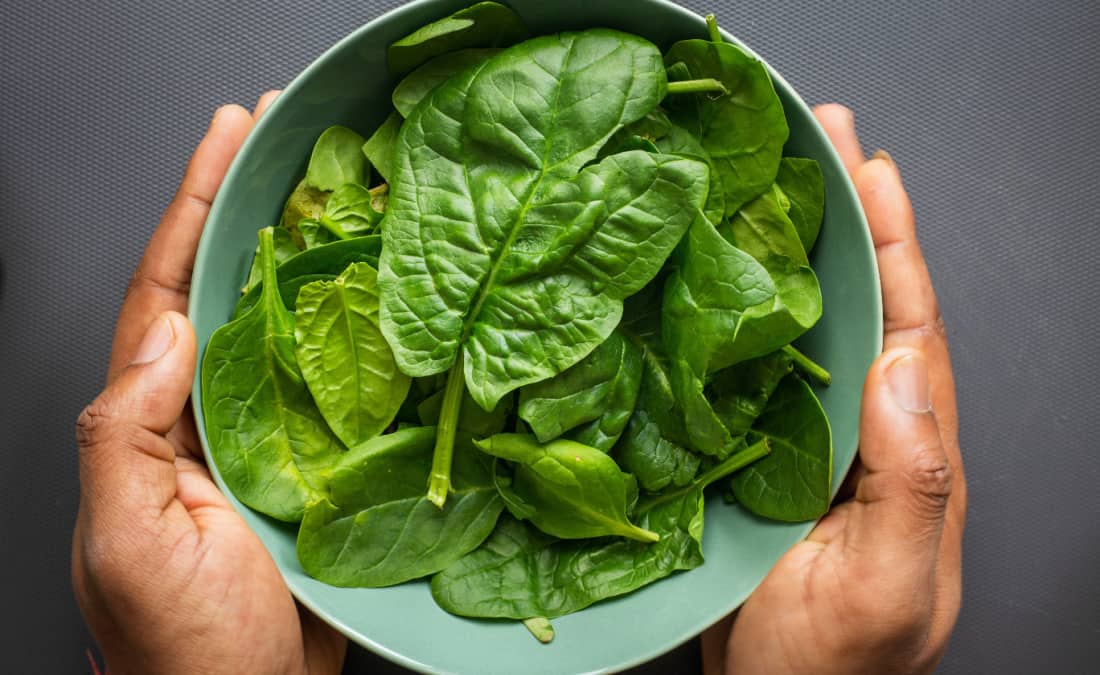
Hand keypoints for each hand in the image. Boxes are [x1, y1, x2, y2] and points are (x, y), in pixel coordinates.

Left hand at [71, 93, 346, 674]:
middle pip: (228, 287)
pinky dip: (358, 330)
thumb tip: (163, 333)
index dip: (193, 208)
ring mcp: (265, 436)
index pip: (166, 291)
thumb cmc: (181, 647)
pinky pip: (337, 381)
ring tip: (342, 190)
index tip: (229, 139)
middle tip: (289, 136)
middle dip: (250, 206)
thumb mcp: (125, 542)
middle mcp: (206, 413)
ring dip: (311, 255)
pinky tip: (385, 294)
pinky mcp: (317, 463)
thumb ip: (124, 437)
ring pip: (287, 326)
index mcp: (152, 420)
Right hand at [703, 105, 966, 673]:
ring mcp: (808, 440)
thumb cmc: (832, 669)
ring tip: (768, 181)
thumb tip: (906, 369)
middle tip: (820, 139)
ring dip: (792, 251)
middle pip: (863, 303)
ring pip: (807, 326)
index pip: (910, 325)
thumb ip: (915, 486)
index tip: (869, 169)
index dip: (893, 242)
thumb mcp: (888, 588)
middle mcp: (864, 430)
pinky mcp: (755, 454)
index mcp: (911, 451)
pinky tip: (713, 275)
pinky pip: (751, 368)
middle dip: (847, 217)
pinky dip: (738, 312)